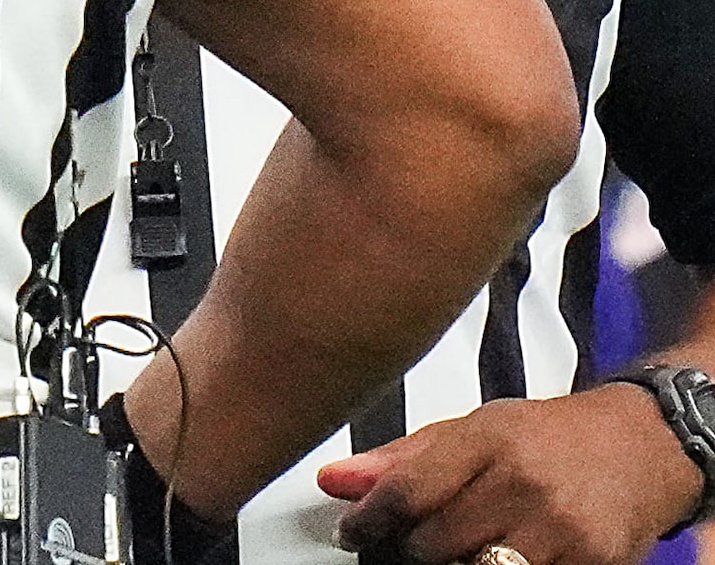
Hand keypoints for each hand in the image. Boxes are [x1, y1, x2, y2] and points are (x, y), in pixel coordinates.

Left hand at [318, 385, 704, 564]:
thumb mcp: (474, 428)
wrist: (645, 447)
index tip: (353, 531)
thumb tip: (335, 481)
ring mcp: (561, 530)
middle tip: (393, 548)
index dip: (368, 521)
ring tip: (439, 554)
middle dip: (402, 552)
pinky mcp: (592, 564)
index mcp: (488, 439)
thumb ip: (403, 458)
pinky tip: (487, 559)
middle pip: (434, 543)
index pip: (407, 491)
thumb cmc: (551, 436)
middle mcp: (524, 484)